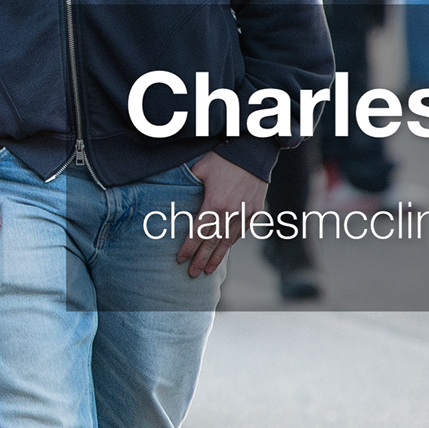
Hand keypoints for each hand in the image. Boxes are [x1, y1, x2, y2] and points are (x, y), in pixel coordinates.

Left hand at [177, 153, 267, 277]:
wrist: (254, 152)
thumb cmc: (223, 158)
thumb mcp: (200, 169)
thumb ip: (188, 184)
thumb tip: (173, 192)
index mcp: (214, 204)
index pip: (197, 233)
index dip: (188, 248)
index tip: (180, 260)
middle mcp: (230, 213)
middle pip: (212, 243)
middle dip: (201, 260)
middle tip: (192, 274)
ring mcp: (245, 214)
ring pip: (228, 241)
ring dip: (218, 256)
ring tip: (209, 270)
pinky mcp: (256, 212)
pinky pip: (242, 232)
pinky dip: (232, 241)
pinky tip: (225, 249)